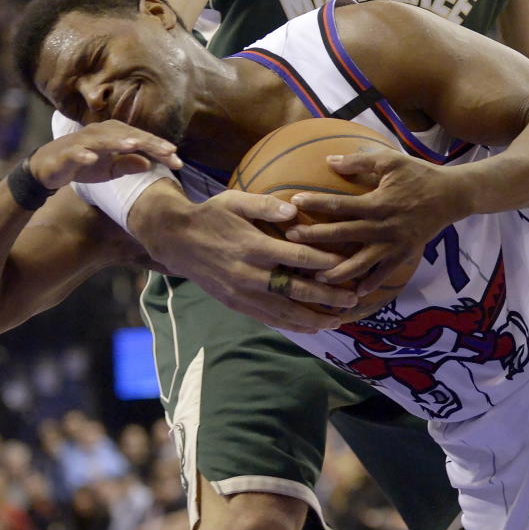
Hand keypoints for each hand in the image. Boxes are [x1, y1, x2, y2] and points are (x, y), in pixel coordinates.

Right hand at [30, 120, 182, 188]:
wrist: (50, 168)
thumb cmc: (85, 165)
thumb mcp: (110, 169)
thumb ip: (129, 165)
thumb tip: (149, 163)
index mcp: (114, 135)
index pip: (142, 140)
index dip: (160, 149)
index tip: (179, 162)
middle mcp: (101, 133)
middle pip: (128, 136)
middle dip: (149, 143)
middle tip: (169, 152)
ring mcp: (83, 141)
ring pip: (104, 140)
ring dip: (118, 142)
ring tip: (135, 145)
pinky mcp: (67, 152)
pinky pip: (76, 153)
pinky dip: (83, 155)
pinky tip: (92, 158)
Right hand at [129, 182, 359, 332]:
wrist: (176, 241)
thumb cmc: (211, 216)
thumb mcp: (235, 201)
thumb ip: (265, 205)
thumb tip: (295, 211)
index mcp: (253, 247)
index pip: (298, 258)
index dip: (325, 264)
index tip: (348, 266)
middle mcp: (249, 274)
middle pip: (296, 291)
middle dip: (327, 297)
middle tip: (352, 299)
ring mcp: (242, 293)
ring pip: (284, 312)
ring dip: (313, 319)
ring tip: (338, 321)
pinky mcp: (236, 304)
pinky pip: (268, 319)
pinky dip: (291, 325)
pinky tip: (310, 328)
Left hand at [286, 148, 469, 293]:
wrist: (452, 196)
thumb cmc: (419, 175)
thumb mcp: (391, 161)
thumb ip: (359, 161)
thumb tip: (329, 160)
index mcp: (378, 203)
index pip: (341, 205)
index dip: (317, 203)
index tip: (294, 202)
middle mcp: (384, 227)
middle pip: (344, 235)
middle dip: (315, 238)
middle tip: (290, 240)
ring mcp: (394, 244)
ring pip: (361, 263)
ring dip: (338, 271)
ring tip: (316, 277)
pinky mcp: (404, 254)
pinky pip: (384, 273)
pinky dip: (370, 284)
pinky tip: (353, 293)